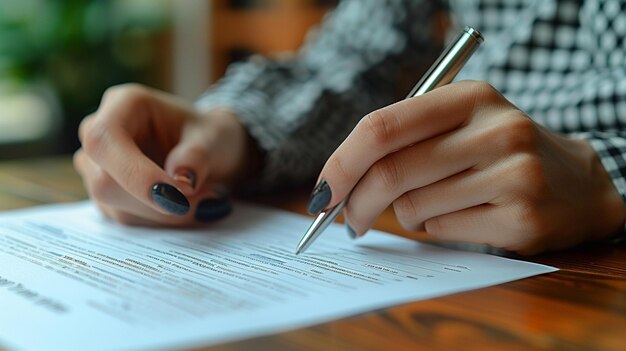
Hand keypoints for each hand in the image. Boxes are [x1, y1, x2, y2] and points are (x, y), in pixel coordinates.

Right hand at [74, 84, 255, 225]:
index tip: (176, 199)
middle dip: (157, 203)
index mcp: (124, 104)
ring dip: (164, 215)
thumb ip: (197, 155)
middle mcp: (100, 133)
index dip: (135, 174)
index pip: (104, 139)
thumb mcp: (215, 137)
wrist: (210, 150)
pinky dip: (161, 221)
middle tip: (206, 200)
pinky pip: (126, 219)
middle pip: (104, 182)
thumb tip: (180, 182)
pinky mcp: (107, 194)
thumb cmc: (209, 135)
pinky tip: (187, 208)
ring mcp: (97, 166)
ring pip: (115, 207)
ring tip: (204, 199)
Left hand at [309, 81, 624, 253]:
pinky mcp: (522, 219)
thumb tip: (335, 184)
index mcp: (470, 97)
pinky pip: (441, 231)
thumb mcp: (459, 124)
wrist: (578, 184)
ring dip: (405, 214)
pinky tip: (462, 216)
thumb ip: (402, 140)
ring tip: (433, 205)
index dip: (341, 163)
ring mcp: (513, 175)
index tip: (321, 192)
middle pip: (391, 172)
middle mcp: (496, 130)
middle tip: (347, 219)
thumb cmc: (497, 152)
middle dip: (355, 203)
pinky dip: (434, 229)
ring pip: (412, 207)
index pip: (383, 127)